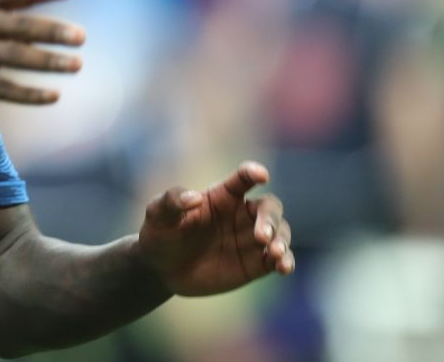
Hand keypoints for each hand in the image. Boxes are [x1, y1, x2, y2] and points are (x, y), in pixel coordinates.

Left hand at [136, 161, 294, 296]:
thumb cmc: (161, 233)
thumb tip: (193, 197)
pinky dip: (286, 261)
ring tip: (274, 254)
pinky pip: (278, 260)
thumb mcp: (158, 215)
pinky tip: (283, 267)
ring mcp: (251, 239)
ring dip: (282, 241)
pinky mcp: (256, 264)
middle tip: (261, 236)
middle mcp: (242, 214)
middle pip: (270, 207)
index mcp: (222, 196)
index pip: (243, 178)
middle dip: (270, 219)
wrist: (161, 270)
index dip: (253, 173)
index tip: (261, 175)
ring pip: (280, 233)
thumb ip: (172, 201)